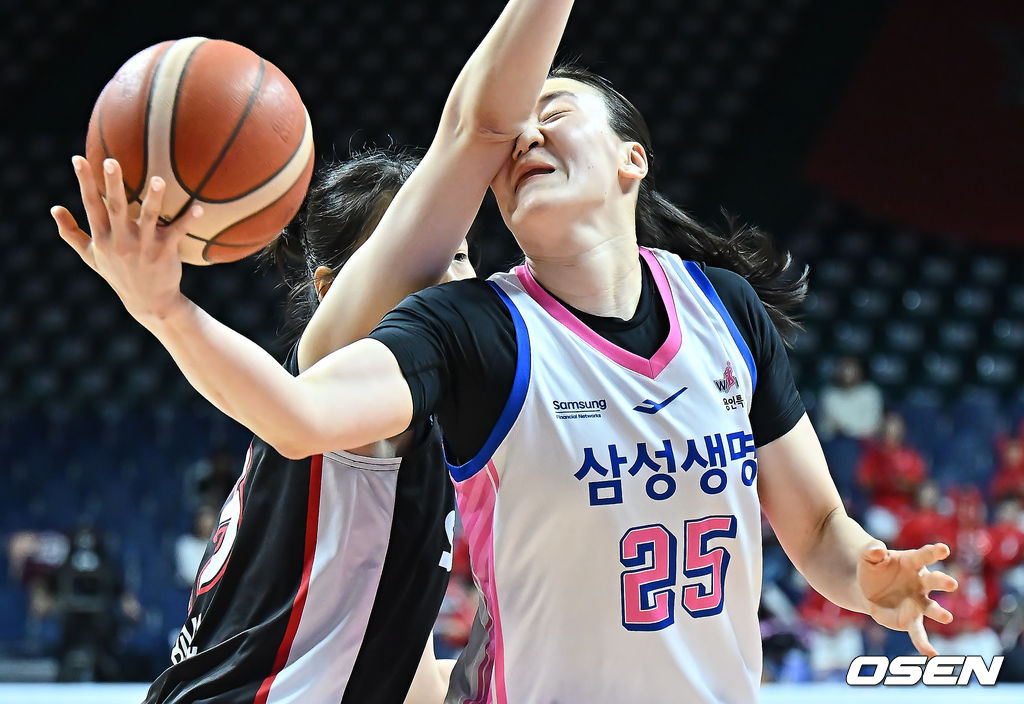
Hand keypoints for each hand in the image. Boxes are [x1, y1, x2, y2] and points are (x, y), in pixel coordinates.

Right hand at [51, 157, 202, 323]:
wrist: (149, 302)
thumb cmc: (118, 273)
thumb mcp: (91, 256)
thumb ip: (71, 233)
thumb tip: (54, 208)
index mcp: (103, 238)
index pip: (91, 205)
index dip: (84, 182)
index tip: (78, 158)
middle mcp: (121, 241)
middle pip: (116, 208)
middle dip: (113, 184)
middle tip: (111, 160)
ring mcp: (144, 247)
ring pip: (149, 218)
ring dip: (154, 199)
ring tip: (159, 179)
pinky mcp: (165, 253)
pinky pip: (177, 233)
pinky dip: (188, 220)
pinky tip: (199, 207)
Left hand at [858, 541, 956, 656]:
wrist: (866, 588)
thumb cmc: (873, 567)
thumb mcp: (868, 556)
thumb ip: (872, 551)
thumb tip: (877, 550)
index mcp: (913, 562)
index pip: (924, 555)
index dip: (933, 552)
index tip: (943, 549)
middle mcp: (922, 583)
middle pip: (934, 581)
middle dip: (942, 582)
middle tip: (951, 584)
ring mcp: (919, 602)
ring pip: (932, 608)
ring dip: (939, 612)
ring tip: (947, 617)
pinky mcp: (911, 620)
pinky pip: (918, 633)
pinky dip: (924, 644)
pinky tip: (931, 654)